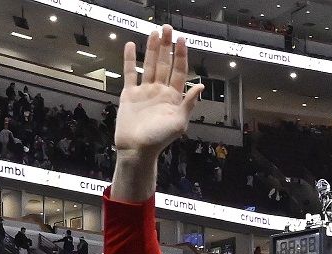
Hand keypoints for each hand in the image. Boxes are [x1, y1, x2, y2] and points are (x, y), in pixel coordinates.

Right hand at [113, 26, 202, 161]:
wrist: (137, 149)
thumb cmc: (159, 139)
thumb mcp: (179, 122)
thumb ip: (189, 103)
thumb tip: (201, 86)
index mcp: (174, 97)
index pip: (179, 71)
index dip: (181, 55)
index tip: (182, 40)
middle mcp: (160, 91)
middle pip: (164, 64)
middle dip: (166, 46)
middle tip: (167, 28)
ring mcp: (145, 92)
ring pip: (149, 65)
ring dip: (151, 49)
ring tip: (154, 32)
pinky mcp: (130, 95)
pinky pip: (130, 74)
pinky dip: (130, 60)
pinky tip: (131, 46)